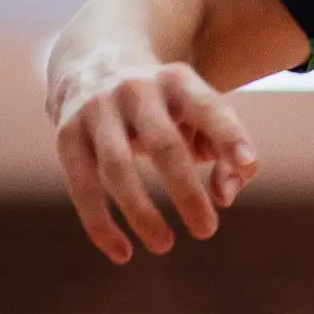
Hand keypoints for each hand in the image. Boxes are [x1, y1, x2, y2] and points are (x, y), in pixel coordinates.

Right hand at [50, 59, 258, 263]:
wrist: (95, 60)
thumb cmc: (166, 107)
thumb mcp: (201, 115)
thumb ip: (227, 153)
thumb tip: (225, 196)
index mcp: (177, 81)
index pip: (208, 107)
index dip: (229, 134)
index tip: (246, 164)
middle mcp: (135, 89)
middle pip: (163, 143)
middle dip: (185, 190)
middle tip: (207, 231)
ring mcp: (96, 109)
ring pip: (116, 167)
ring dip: (141, 212)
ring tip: (165, 246)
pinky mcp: (67, 134)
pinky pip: (82, 184)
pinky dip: (100, 223)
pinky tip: (122, 253)